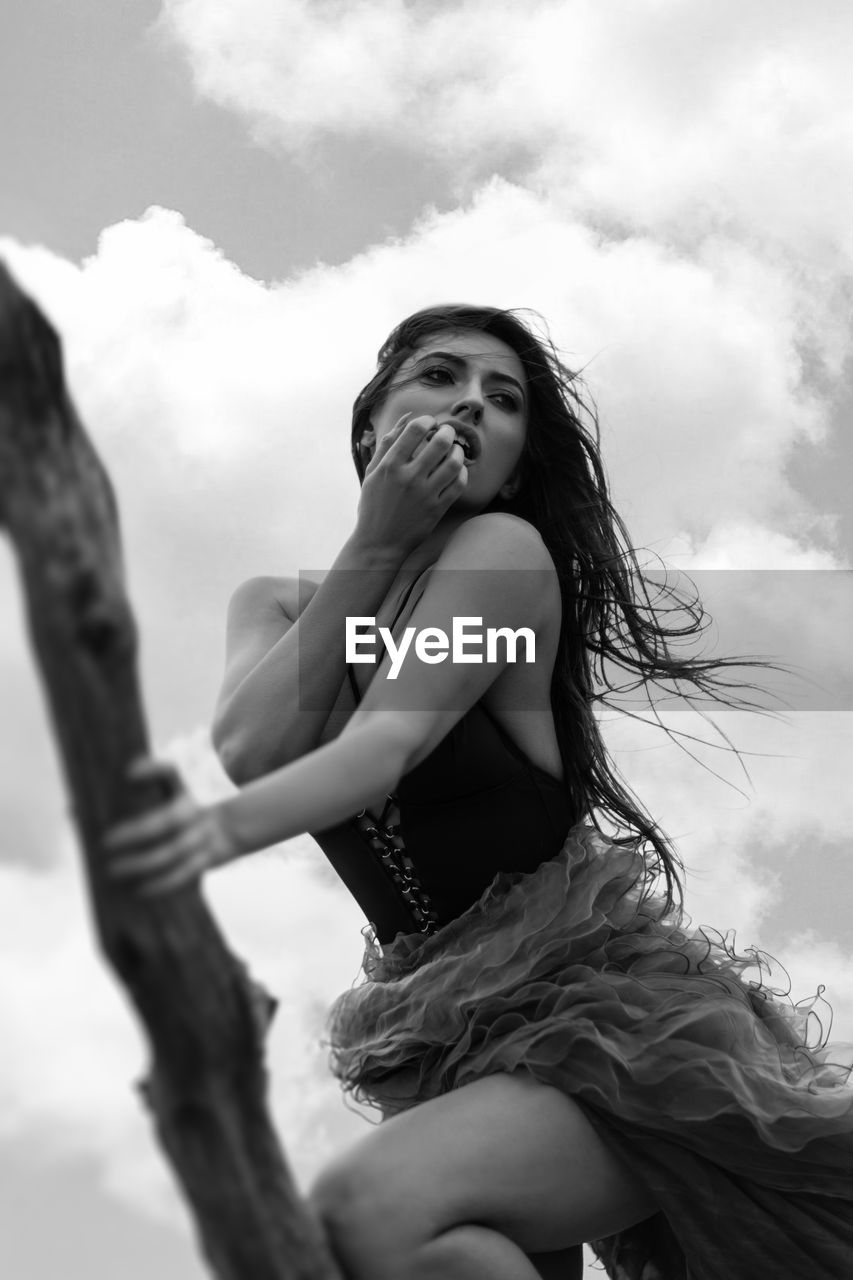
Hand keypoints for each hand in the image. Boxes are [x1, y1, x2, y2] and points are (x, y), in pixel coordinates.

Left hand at [104, 759, 239, 895]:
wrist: (237, 825)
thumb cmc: (191, 808)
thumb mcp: (177, 790)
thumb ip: (147, 784)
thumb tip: (108, 790)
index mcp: (185, 790)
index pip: (169, 773)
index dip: (150, 770)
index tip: (127, 775)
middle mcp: (195, 812)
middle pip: (166, 820)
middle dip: (135, 832)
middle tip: (104, 843)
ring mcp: (204, 836)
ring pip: (171, 852)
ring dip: (140, 863)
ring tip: (113, 870)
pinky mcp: (209, 860)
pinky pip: (184, 874)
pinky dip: (161, 884)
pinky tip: (138, 890)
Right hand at [355, 414, 467, 555]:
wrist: (379, 543)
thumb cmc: (373, 505)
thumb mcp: (372, 472)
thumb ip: (388, 443)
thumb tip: (407, 417)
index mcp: (390, 466)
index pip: (416, 429)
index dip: (428, 420)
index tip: (430, 423)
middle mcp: (409, 478)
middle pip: (440, 442)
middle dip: (448, 431)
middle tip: (447, 432)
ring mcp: (425, 494)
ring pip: (454, 462)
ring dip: (458, 450)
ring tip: (454, 449)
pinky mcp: (437, 509)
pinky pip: (459, 484)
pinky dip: (462, 472)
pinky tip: (457, 470)